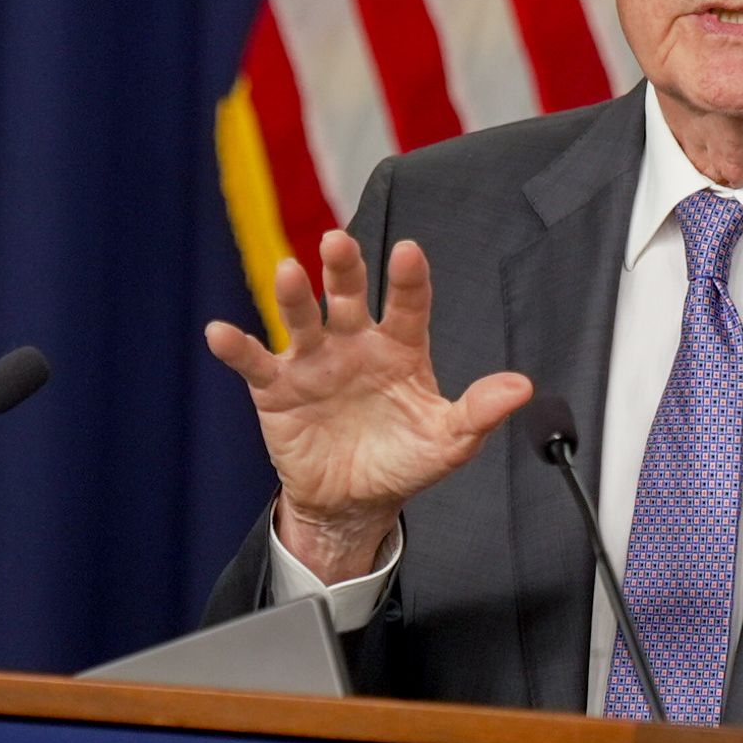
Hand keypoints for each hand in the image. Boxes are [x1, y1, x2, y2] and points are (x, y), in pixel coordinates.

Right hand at [203, 231, 532, 582]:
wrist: (354, 501)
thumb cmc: (403, 460)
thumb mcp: (449, 442)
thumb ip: (480, 411)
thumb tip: (522, 388)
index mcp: (400, 346)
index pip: (408, 304)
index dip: (408, 279)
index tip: (409, 253)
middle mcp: (355, 341)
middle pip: (349, 294)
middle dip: (344, 268)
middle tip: (339, 241)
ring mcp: (314, 360)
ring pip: (302, 318)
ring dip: (293, 296)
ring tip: (287, 273)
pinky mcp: (277, 387)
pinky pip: (254, 362)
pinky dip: (236, 347)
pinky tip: (220, 332)